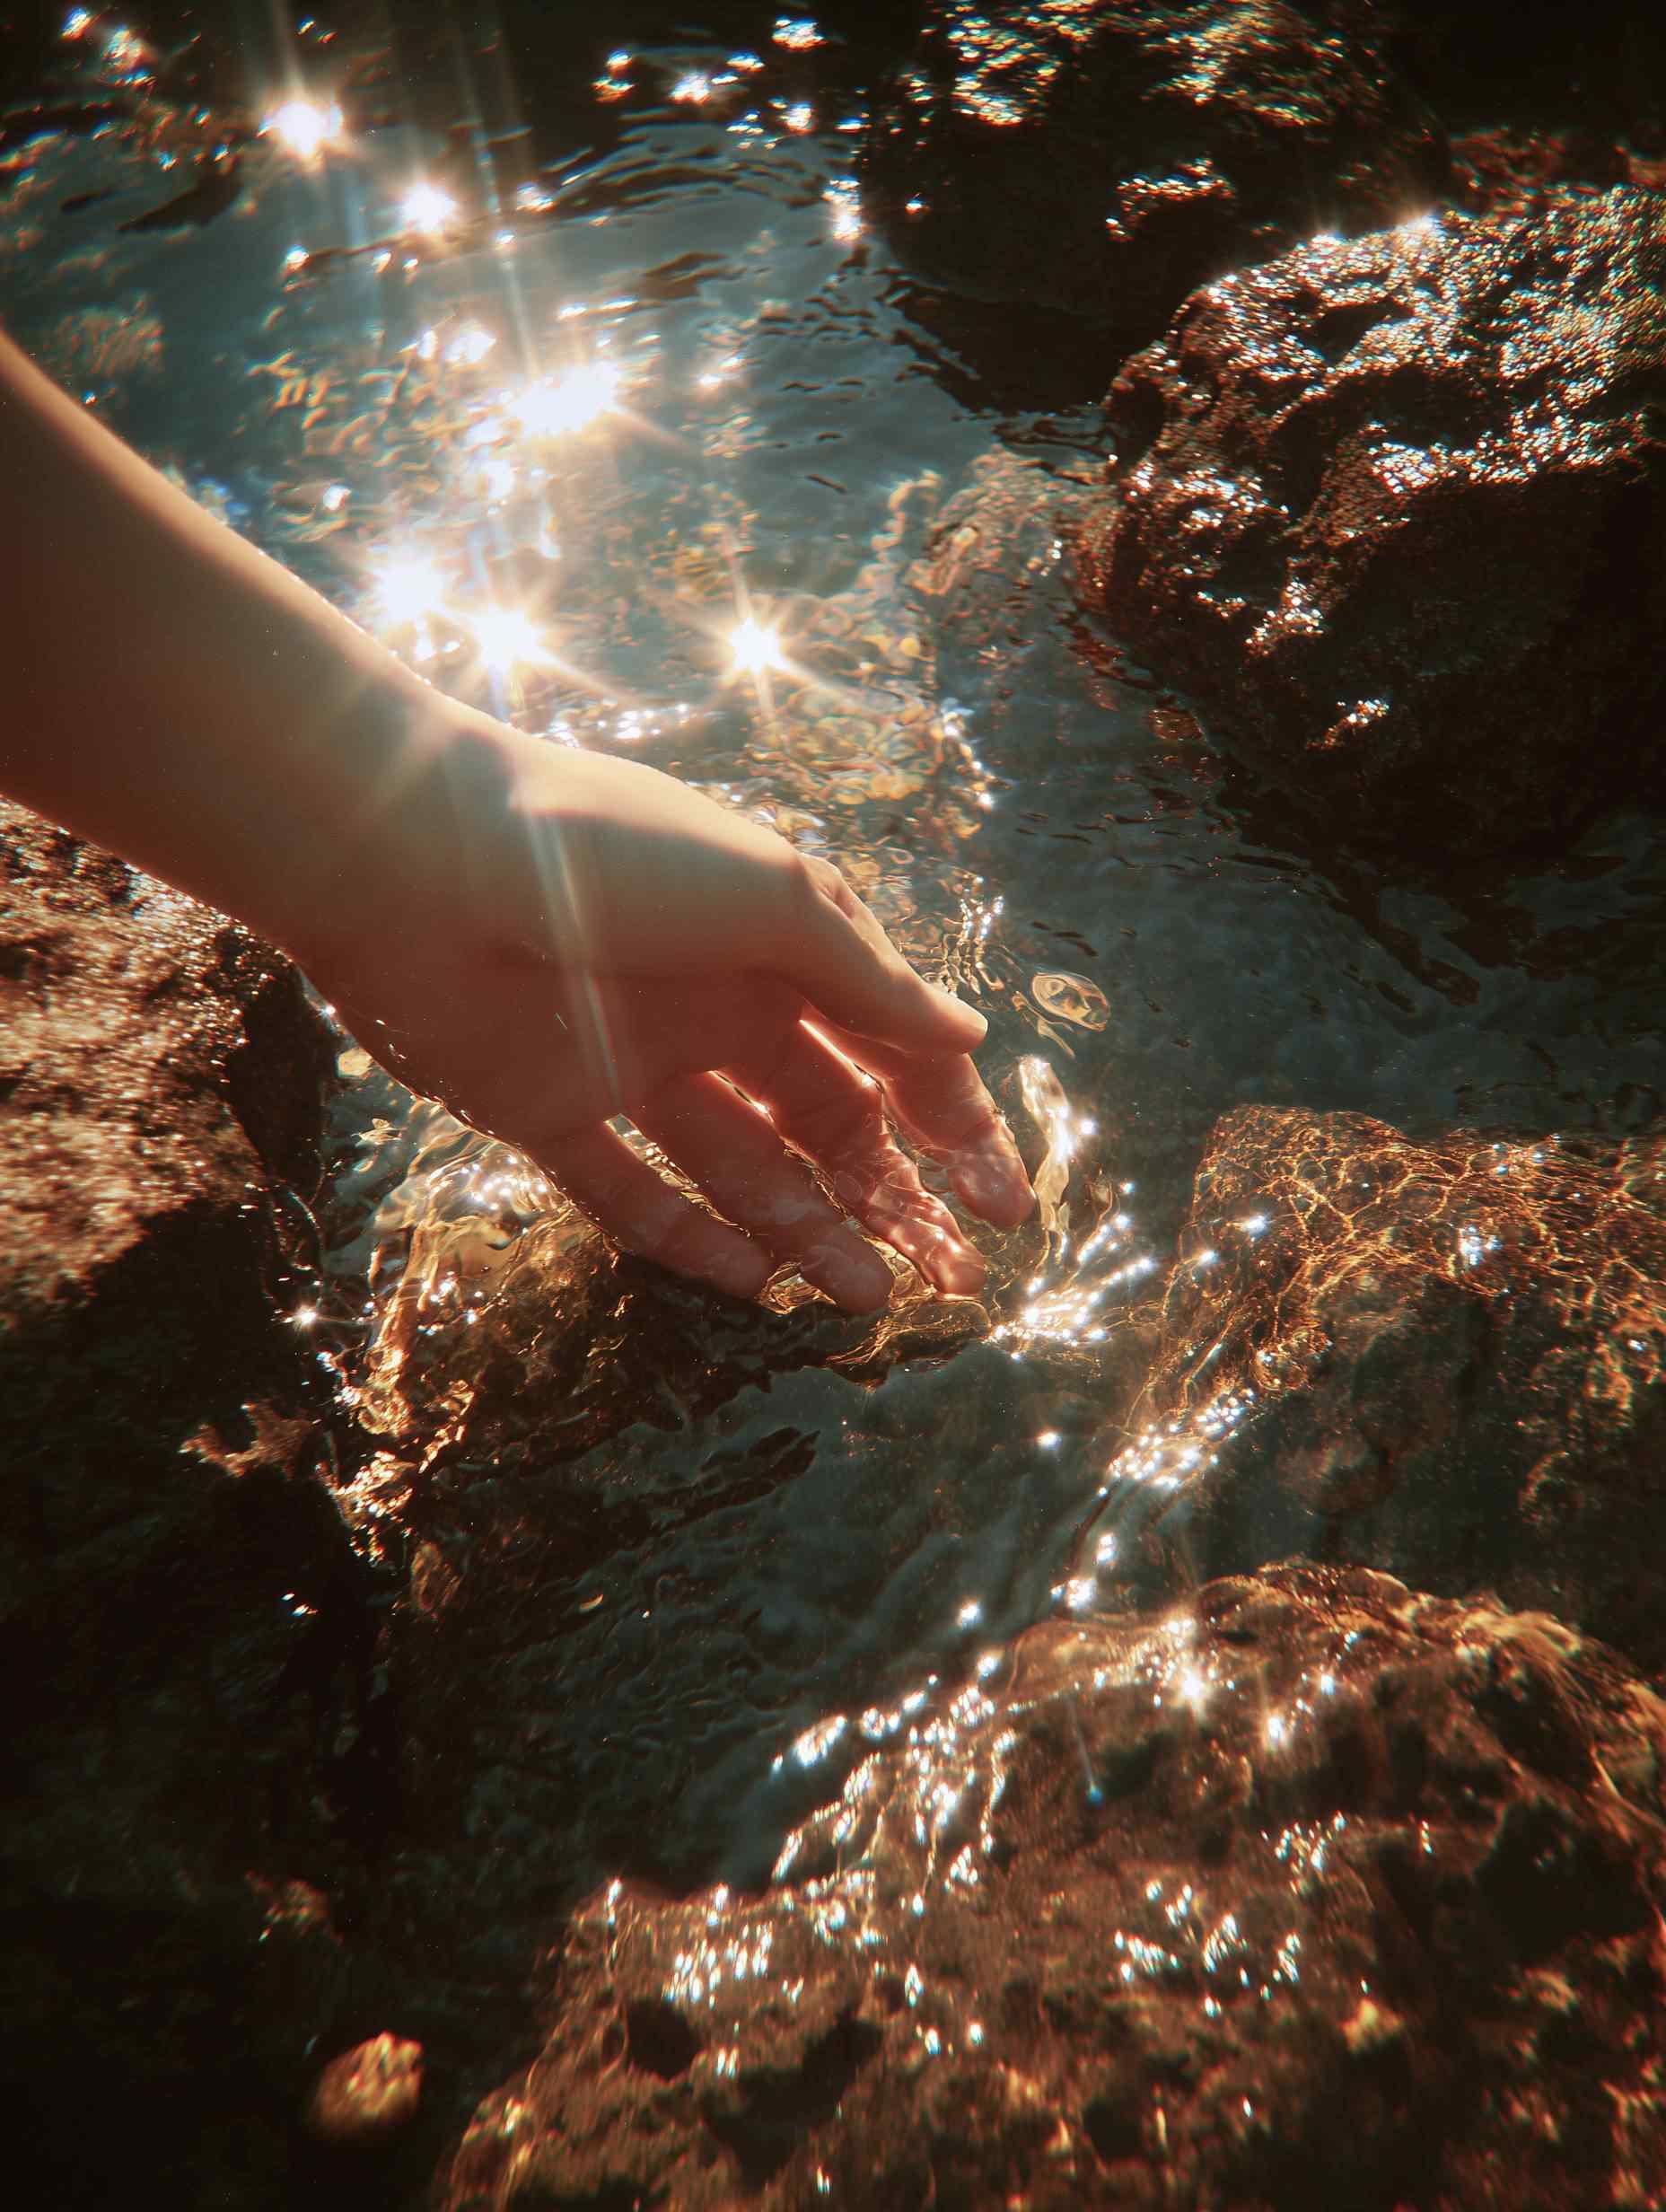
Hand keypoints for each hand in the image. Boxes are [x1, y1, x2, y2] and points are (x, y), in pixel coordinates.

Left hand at [299, 710, 1034, 1310]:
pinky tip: (758, 1284)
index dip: (951, 1124)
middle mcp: (712, 1005)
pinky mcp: (548, 1112)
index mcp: (776, 945)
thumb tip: (970, 1037)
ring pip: (742, 1168)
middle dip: (891, 1195)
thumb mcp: (771, 899)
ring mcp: (631, 1064)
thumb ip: (870, 980)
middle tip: (949, 1278)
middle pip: (824, 1121)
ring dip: (811, 1230)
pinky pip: (632, 1194)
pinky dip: (693, 1240)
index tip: (1002, 1203)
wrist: (418, 857)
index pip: (886, 1047)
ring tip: (868, 1297)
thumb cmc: (611, 853)